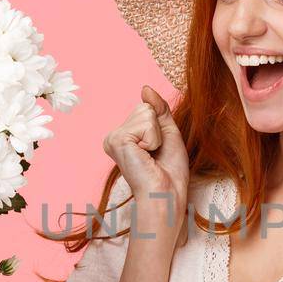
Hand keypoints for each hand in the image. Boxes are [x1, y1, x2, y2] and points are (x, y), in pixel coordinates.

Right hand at [103, 84, 189, 217]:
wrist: (167, 193)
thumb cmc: (169, 171)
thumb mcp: (167, 132)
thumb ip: (158, 109)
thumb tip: (145, 88)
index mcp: (124, 135)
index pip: (146, 108)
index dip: (160, 127)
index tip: (157, 150)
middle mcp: (114, 136)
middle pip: (145, 108)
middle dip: (158, 129)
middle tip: (155, 154)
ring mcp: (113, 137)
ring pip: (146, 113)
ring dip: (157, 136)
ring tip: (151, 156)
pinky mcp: (117, 140)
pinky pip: (146, 123)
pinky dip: (154, 139)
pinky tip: (146, 156)